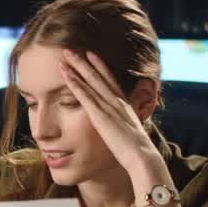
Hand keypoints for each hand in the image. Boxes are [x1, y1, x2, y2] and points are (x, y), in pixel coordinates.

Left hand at [60, 50, 162, 177]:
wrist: (142, 157)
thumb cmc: (136, 151)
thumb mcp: (130, 133)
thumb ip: (123, 126)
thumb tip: (120, 127)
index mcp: (124, 105)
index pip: (110, 81)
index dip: (100, 66)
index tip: (91, 54)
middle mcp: (117, 102)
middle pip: (98, 76)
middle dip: (84, 61)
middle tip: (71, 49)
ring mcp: (109, 107)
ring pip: (91, 82)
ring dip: (77, 67)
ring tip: (65, 55)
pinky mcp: (100, 116)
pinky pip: (85, 96)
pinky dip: (75, 84)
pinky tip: (66, 74)